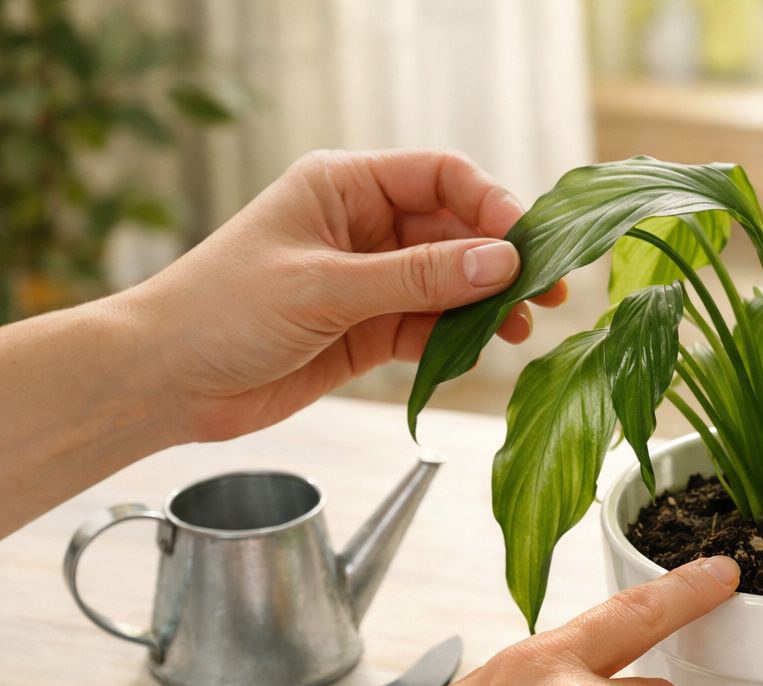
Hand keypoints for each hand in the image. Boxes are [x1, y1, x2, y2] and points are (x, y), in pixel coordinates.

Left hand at [131, 149, 565, 441]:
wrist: (164, 380)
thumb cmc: (220, 311)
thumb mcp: (327, 286)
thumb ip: (420, 278)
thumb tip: (503, 262)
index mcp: (345, 185)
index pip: (441, 176)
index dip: (491, 205)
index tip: (525, 245)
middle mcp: (363, 226)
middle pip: (456, 230)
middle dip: (502, 260)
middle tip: (546, 291)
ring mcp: (369, 279)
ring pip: (452, 283)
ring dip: (488, 304)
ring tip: (519, 328)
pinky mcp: (369, 330)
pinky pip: (433, 327)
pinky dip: (459, 339)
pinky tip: (480, 350)